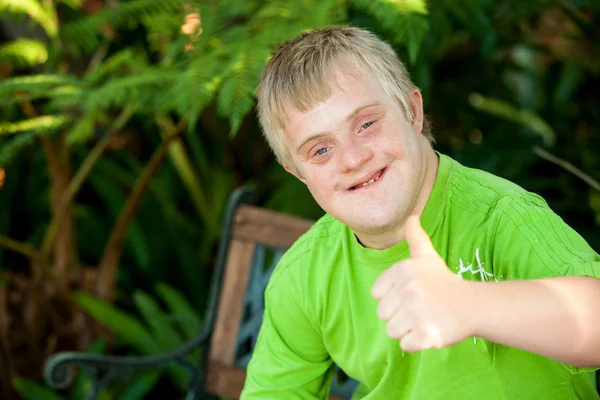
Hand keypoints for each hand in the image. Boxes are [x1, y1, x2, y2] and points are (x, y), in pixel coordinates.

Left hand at [371, 216, 475, 351]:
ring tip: (424, 319)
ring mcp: (417, 314)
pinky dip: (416, 343)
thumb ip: (415, 237)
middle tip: (420, 308)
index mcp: (402, 271)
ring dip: (407, 330)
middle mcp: (408, 290)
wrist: (473, 305)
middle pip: (383, 315)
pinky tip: (429, 331)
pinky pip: (405, 345)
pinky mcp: (426, 335)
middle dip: (399, 315)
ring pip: (392, 331)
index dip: (392, 297)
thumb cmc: (444, 282)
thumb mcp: (427, 257)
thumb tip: (411, 217)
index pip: (377, 295)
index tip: (411, 294)